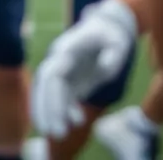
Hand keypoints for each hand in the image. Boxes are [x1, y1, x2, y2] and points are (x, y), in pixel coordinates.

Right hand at [31, 0, 137, 138]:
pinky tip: (78, 121)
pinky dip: (65, 110)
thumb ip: (112, 55)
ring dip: (51, 113)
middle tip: (53, 133)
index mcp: (67, 50)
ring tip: (59, 134)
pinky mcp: (70, 79)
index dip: (51, 96)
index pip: (52, 75)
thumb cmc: (112, 36)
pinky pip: (62, 96)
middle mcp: (60, 60)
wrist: (108, 28)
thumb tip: (104, 68)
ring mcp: (64, 70)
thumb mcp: (118, 42)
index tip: (56, 116)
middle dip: (46, 109)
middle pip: (45, 85)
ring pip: (50, 93)